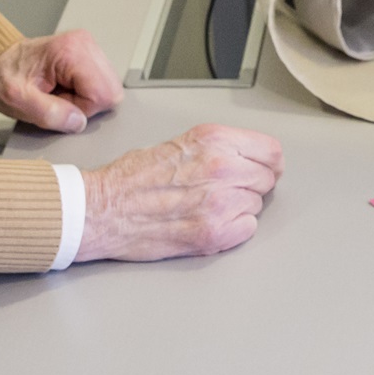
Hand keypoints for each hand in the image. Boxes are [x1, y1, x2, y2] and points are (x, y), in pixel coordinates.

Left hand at [0, 31, 122, 133]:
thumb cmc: (2, 76)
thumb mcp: (17, 101)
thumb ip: (49, 114)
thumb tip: (79, 122)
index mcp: (71, 51)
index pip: (103, 94)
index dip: (81, 108)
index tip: (57, 103)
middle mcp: (85, 44)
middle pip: (111, 91)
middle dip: (85, 104)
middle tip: (58, 98)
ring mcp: (88, 47)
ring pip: (109, 88)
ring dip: (84, 98)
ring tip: (58, 92)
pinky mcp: (88, 54)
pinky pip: (101, 84)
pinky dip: (84, 92)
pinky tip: (63, 87)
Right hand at [77, 124, 284, 261]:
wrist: (102, 209)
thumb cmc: (130, 178)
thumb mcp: (179, 142)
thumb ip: (218, 148)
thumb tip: (248, 158)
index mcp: (213, 140)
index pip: (271, 151)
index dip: (268, 161)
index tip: (265, 167)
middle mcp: (221, 168)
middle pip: (266, 179)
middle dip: (250, 184)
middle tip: (224, 189)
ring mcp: (220, 203)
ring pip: (256, 205)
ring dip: (238, 207)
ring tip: (205, 205)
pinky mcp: (213, 233)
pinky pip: (247, 229)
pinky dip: (232, 229)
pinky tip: (207, 222)